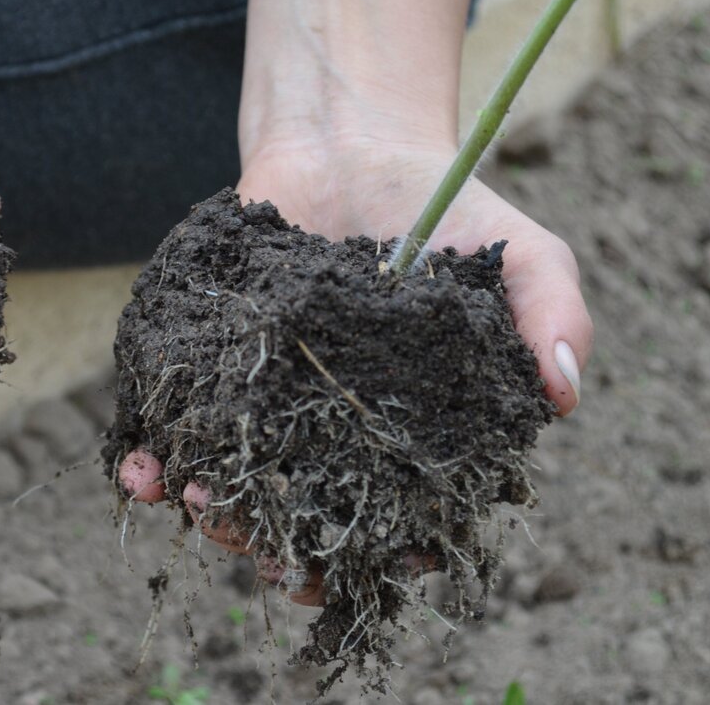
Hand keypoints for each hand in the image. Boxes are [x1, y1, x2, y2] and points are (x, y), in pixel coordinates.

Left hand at [118, 0, 591, 604]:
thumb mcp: (521, 254)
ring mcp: (270, 405)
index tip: (372, 564)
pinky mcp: (215, 369)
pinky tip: (143, 472)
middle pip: (307, 519)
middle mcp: (336, 434)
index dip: (387, 555)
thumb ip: (553, 314)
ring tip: (200, 506)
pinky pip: (179, 425)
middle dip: (281, 547)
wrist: (354, 145)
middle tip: (262, 548)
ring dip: (215, 513)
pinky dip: (155, 456)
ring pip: (238, 487)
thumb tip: (567, 394)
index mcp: (411, 433)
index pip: (400, 520)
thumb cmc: (447, 209)